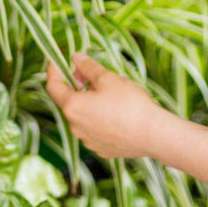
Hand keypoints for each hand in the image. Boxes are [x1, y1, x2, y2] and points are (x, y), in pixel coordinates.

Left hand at [45, 52, 166, 158]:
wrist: (154, 135)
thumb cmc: (130, 104)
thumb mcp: (108, 78)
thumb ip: (88, 67)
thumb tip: (76, 58)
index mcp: (73, 107)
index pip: (53, 86)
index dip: (53, 71)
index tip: (57, 59)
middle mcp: (75, 127)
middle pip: (67, 101)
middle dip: (74, 84)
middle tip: (87, 72)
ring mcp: (88, 140)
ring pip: (81, 116)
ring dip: (86, 101)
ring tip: (104, 90)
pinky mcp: (101, 149)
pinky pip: (93, 128)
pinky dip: (97, 116)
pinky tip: (113, 109)